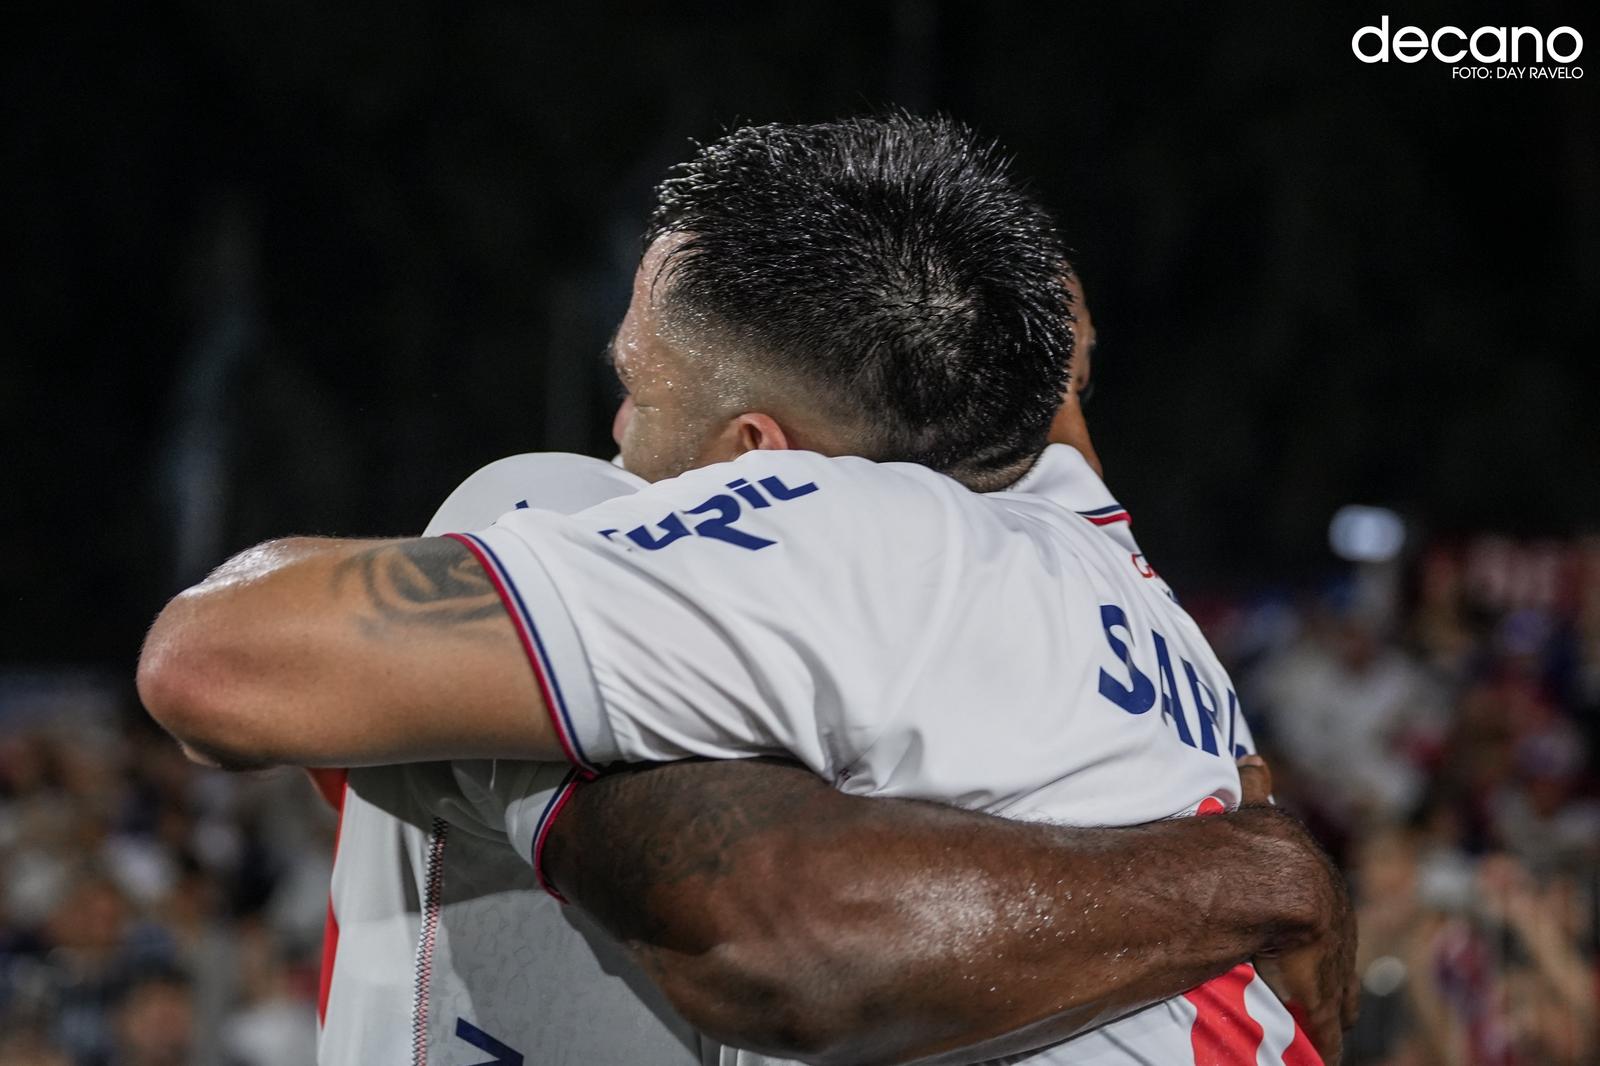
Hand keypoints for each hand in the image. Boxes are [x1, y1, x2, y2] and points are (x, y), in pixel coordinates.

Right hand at [1239, 755, 1358, 1064]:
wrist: (1276, 879)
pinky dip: (1325, 1040)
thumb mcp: (1255, 813)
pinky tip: (1325, 1055)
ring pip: (1336, 990)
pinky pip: (1324, 1023)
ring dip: (1329, 1008)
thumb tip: (1251, 757)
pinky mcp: (1321, 995)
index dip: (1321, 928)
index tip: (1315, 941)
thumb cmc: (1255, 848)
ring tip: (1323, 1033)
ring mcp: (1332, 960)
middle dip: (1332, 971)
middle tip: (1325, 995)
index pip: (1327, 909)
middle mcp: (1334, 922)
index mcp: (1318, 882)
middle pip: (1337, 953)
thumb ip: (1256, 788)